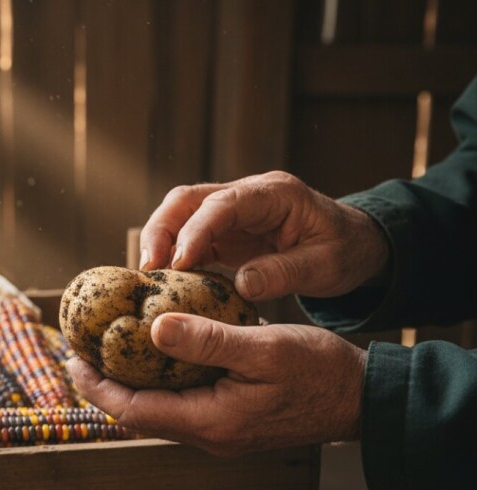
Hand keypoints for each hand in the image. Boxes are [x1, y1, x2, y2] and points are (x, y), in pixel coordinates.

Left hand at [67, 312, 365, 455]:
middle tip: (81, 351)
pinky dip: (158, 381)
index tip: (73, 358)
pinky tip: (155, 355)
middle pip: (140, 413)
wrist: (362, 398)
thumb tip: (154, 328)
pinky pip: (180, 403)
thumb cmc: (320, 372)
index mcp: (212, 421)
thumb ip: (208, 339)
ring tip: (109, 351)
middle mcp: (210, 433)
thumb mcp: (264, 348)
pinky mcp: (229, 419)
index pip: (135, 410)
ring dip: (130, 383)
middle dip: (106, 385)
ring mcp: (220, 430)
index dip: (98, 386)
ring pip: (158, 409)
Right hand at [139, 171, 389, 300]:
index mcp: (275, 194)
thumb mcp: (327, 265)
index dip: (196, 231)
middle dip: (161, 230)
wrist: (355, 242)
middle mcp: (246, 194)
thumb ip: (285, 272)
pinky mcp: (224, 230)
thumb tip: (241, 284)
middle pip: (187, 198)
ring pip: (180, 213)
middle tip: (148, 269)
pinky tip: (162, 280)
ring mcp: (232, 211)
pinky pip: (188, 235)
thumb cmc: (345, 249)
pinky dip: (171, 254)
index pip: (223, 203)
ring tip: (148, 276)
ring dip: (158, 241)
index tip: (178, 263)